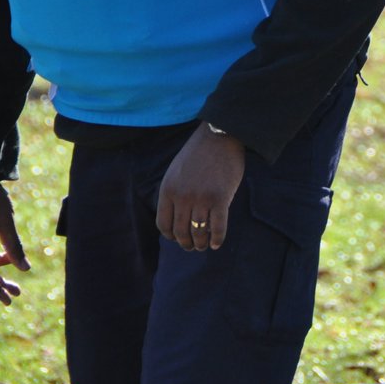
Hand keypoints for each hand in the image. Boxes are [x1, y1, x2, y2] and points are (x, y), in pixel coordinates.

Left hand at [156, 126, 245, 250]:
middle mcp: (182, 197)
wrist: (219, 136)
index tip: (177, 239)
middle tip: (192, 247)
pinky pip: (218, 226)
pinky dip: (218, 238)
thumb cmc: (199, 153)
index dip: (170, 236)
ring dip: (201, 243)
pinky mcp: (220, 198)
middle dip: (186, 243)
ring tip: (204, 246)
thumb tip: (178, 216)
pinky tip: (217, 243)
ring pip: (199, 232)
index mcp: (168, 190)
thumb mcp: (176, 171)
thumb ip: (174, 192)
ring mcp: (201, 198)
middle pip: (181, 231)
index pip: (163, 224)